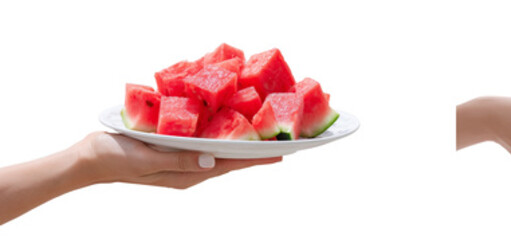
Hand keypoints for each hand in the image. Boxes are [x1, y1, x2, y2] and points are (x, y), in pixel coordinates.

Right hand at [73, 132, 281, 188]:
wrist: (86, 158)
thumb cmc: (114, 159)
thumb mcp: (147, 159)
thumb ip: (179, 160)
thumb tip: (212, 160)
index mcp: (186, 174)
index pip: (229, 165)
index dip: (255, 158)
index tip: (280, 152)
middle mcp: (188, 166)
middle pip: (228, 156)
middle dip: (253, 148)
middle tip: (279, 137)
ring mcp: (179, 156)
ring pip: (215, 146)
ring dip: (236, 137)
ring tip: (260, 127)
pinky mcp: (170, 144)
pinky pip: (197, 137)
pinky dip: (213, 128)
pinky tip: (222, 118)